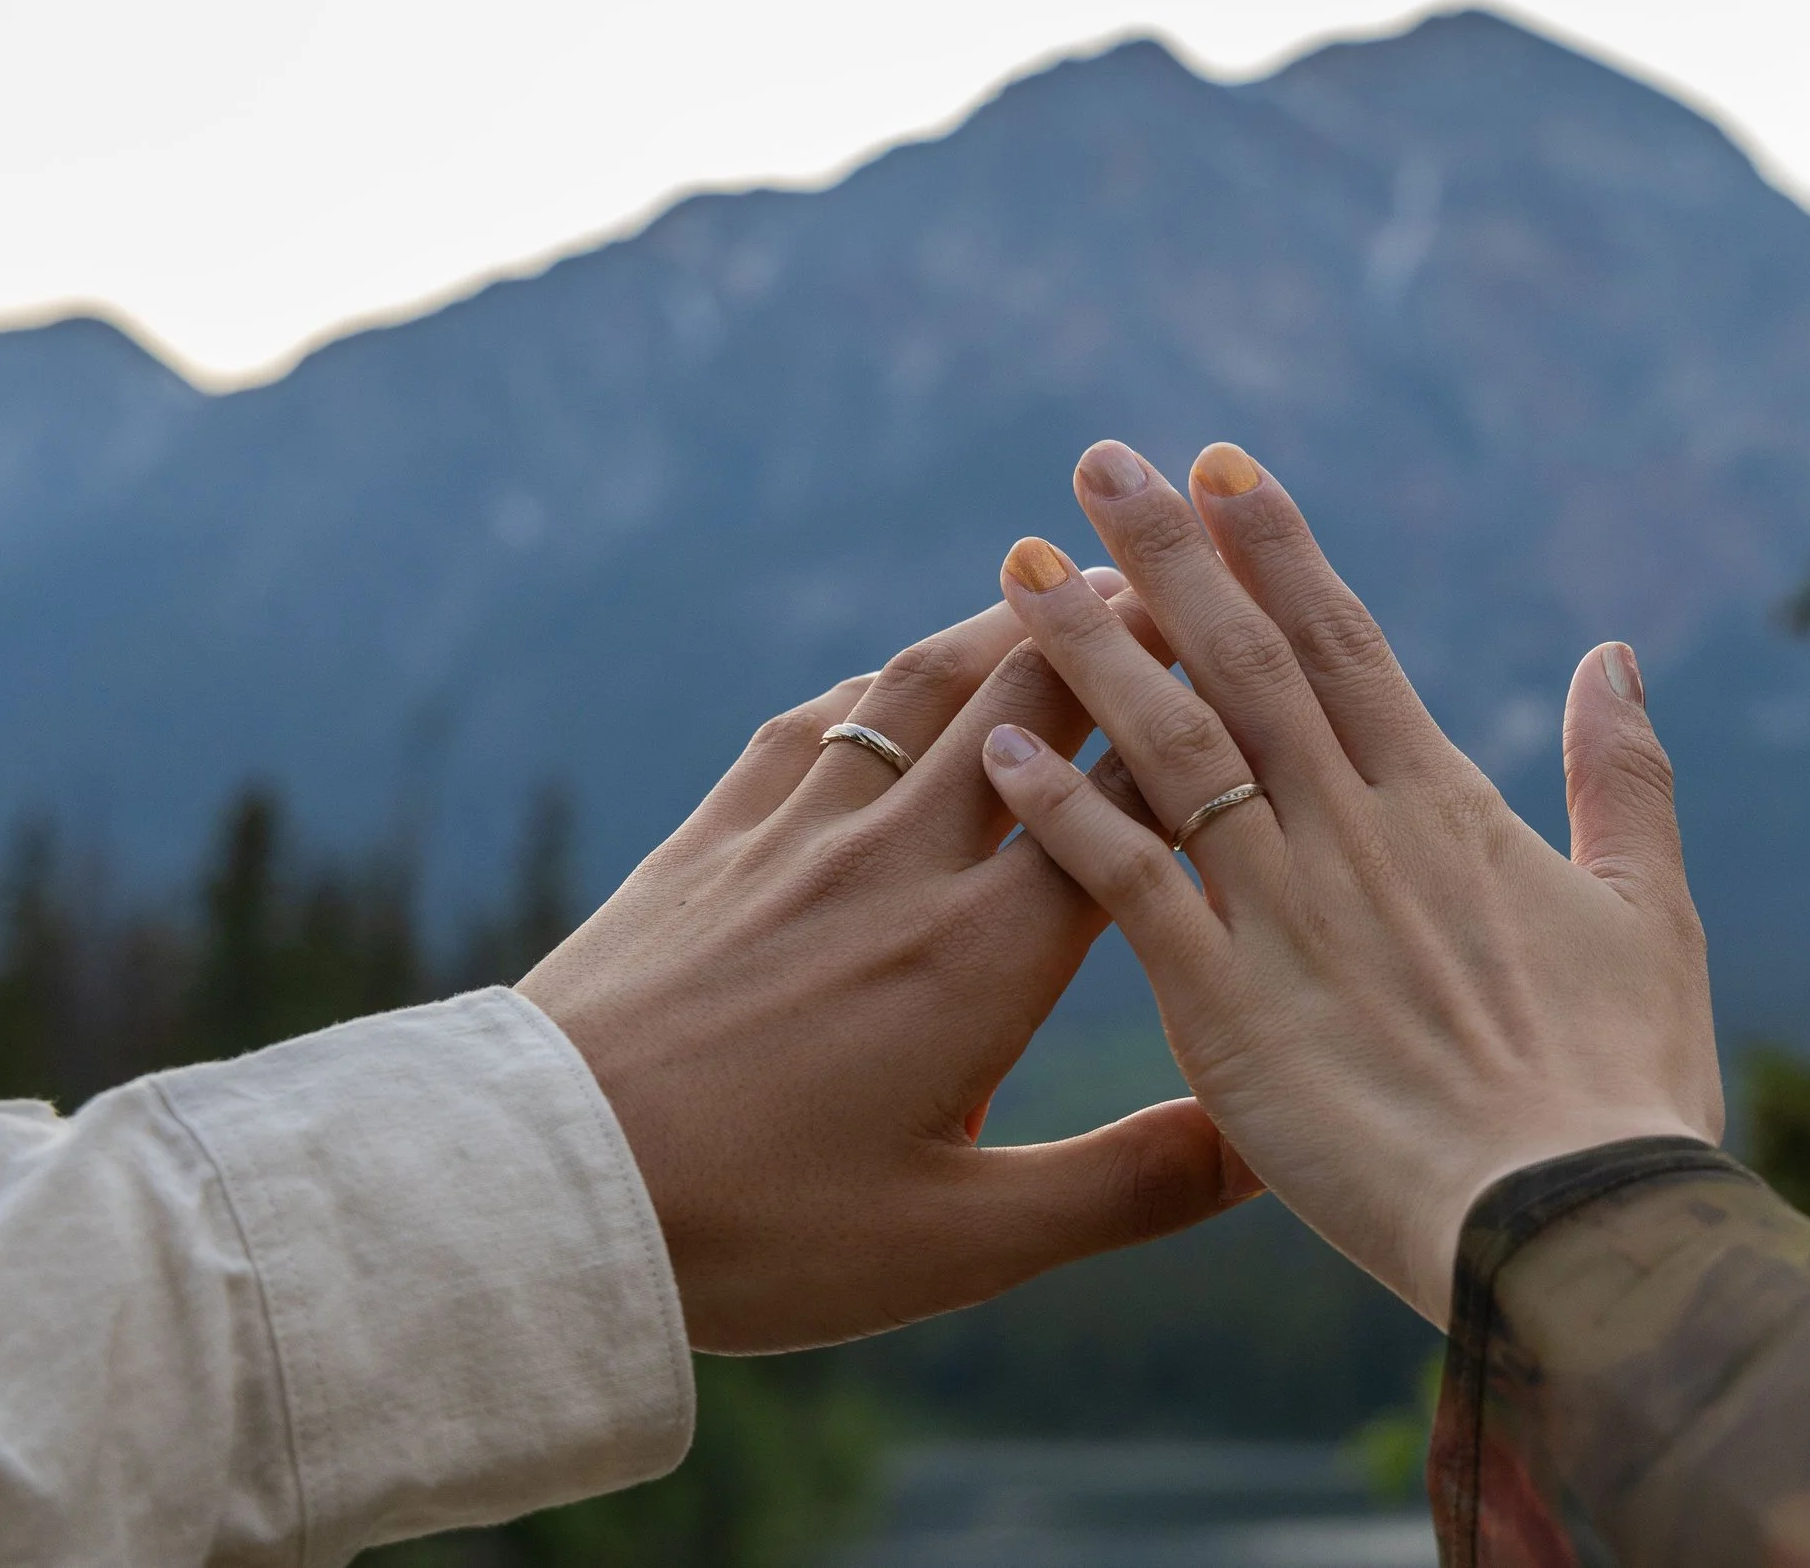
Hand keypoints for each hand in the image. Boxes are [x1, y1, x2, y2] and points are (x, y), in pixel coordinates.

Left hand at [520, 582, 1258, 1353]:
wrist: (535, 1190)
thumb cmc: (757, 1234)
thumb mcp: (962, 1244)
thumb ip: (1128, 1187)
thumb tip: (1269, 1147)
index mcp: (983, 960)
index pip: (1133, 807)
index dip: (1210, 726)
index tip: (1273, 662)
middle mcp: (903, 866)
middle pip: (1037, 703)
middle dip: (1123, 627)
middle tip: (1189, 566)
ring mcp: (800, 836)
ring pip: (930, 686)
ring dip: (1011, 623)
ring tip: (1070, 578)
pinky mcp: (714, 837)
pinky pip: (820, 719)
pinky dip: (888, 679)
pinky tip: (905, 672)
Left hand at [977, 442, 1721, 1325]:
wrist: (1575, 1234)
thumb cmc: (1625, 1093)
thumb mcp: (1654, 918)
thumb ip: (1625, 781)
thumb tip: (1611, 657)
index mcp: (1444, 809)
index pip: (1343, 643)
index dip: (1278, 548)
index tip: (1220, 464)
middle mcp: (1355, 834)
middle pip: (1245, 661)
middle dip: (1171, 553)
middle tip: (1099, 460)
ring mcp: (1284, 914)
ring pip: (1171, 745)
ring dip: (1094, 648)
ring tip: (1023, 563)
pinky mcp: (1224, 1009)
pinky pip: (1125, 883)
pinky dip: (1061, 808)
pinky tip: (996, 746)